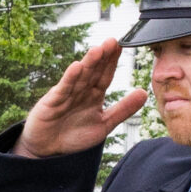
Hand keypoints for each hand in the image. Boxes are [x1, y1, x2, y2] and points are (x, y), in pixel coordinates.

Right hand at [14, 37, 147, 158]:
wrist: (46, 150)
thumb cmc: (73, 137)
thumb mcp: (104, 124)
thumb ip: (123, 109)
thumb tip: (144, 93)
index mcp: (93, 95)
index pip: (105, 75)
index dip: (112, 61)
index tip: (122, 46)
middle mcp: (80, 91)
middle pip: (93, 71)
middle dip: (102, 57)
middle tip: (112, 41)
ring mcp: (66, 95)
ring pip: (80, 77)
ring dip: (88, 64)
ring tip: (98, 50)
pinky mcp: (52, 102)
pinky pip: (63, 89)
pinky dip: (69, 78)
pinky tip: (76, 67)